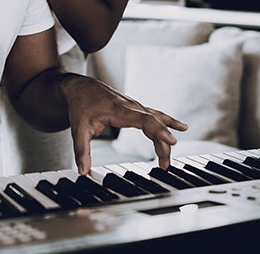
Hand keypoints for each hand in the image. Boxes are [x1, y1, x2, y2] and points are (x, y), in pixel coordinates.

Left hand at [63, 75, 187, 171]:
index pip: (143, 119)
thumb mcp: (78, 129)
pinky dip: (168, 122)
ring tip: (169, 159)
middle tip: (165, 166)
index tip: (171, 141)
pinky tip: (181, 127)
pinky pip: (155, 115)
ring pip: (157, 119)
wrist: (80, 87)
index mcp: (118, 110)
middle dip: (163, 143)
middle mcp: (130, 106)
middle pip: (154, 123)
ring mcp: (134, 106)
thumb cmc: (80, 105)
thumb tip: (83, 171)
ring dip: (165, 137)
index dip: (158, 130)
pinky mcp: (135, 108)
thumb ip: (81, 151)